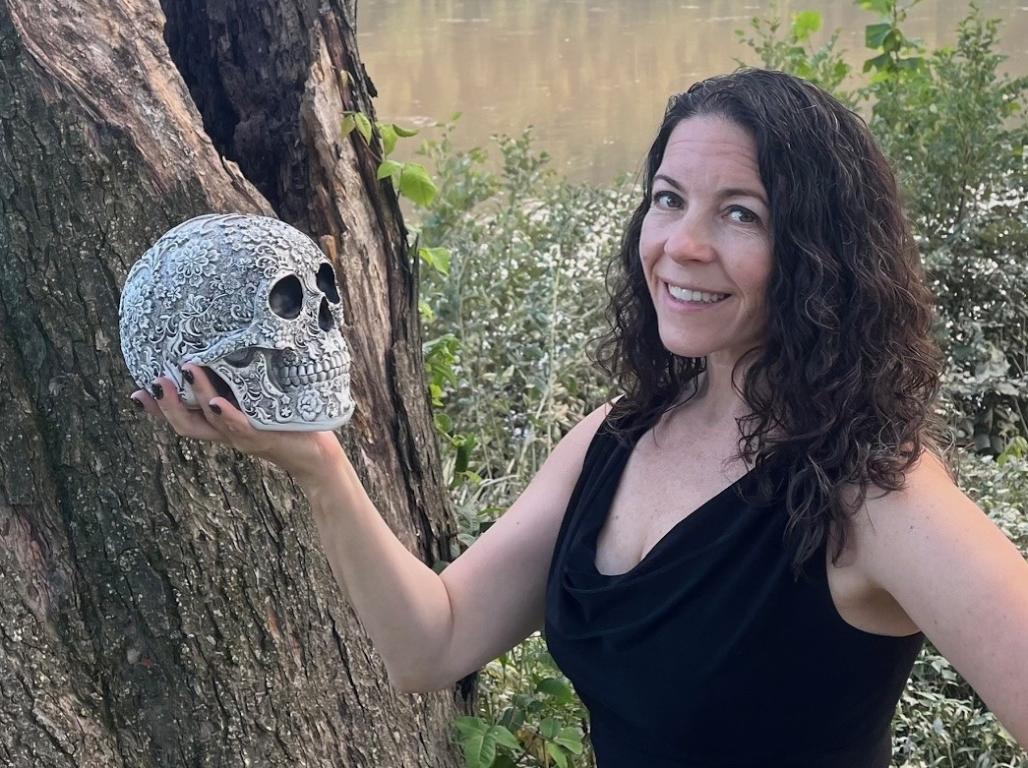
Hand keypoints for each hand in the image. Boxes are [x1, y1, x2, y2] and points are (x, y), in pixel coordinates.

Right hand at [130, 363, 344, 486]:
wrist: (316, 454)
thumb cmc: (287, 424)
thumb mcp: (258, 402)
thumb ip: (241, 386)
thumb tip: (229, 354)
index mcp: (220, 424)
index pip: (180, 417)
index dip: (155, 409)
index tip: (135, 394)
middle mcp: (226, 433)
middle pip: (184, 425)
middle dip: (165, 405)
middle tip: (153, 381)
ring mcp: (243, 436)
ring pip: (208, 424)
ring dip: (193, 398)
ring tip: (185, 373)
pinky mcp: (263, 436)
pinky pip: (239, 427)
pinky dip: (225, 415)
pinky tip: (216, 402)